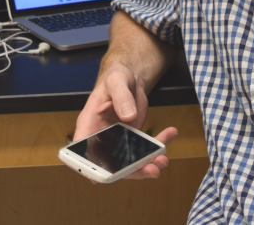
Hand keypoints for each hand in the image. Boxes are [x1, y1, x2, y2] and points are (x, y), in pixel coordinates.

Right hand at [73, 61, 178, 179]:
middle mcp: (101, 138)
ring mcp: (117, 140)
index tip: (109, 176)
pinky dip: (158, 145)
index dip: (92, 169)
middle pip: (110, 164)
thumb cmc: (115, 77)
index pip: (83, 154)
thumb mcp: (117, 81)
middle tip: (151, 169)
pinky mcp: (132, 138)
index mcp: (88, 126)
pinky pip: (144, 148)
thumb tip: (129, 117)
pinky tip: (170, 133)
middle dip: (131, 171)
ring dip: (147, 163)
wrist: (129, 77)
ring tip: (163, 159)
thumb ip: (121, 97)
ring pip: (129, 161)